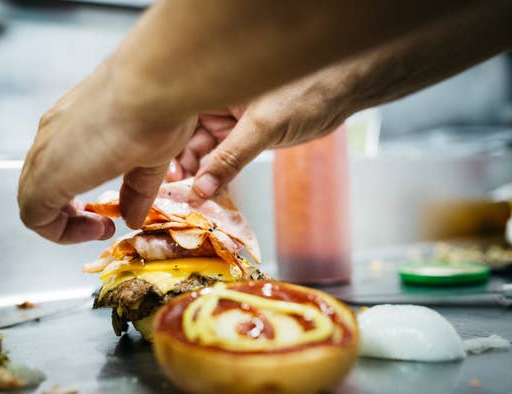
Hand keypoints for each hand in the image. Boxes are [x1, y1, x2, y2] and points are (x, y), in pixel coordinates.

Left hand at [18, 65, 196, 243]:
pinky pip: (34, 217)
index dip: (79, 191)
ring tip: (100, 227)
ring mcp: (45, 152)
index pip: (61, 162)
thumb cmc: (158, 106)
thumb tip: (134, 217)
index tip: (108, 206)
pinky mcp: (45, 176)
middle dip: (70, 212)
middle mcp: (54, 133)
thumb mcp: (150, 155)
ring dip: (66, 224)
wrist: (152, 88)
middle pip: (41, 182)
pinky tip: (96, 226)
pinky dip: (61, 232)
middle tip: (101, 222)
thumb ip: (137, 189)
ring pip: (33, 200)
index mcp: (75, 121)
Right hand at [167, 72, 349, 195]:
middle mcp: (216, 101)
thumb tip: (202, 187)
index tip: (168, 176)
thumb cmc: (308, 90)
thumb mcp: (264, 127)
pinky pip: (221, 156)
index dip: (169, 147)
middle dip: (182, 165)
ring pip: (202, 150)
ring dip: (198, 173)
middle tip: (181, 191)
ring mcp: (230, 119)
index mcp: (214, 86)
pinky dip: (216, 174)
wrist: (343, 92)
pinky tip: (210, 190)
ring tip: (195, 195)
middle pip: (185, 137)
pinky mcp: (244, 134)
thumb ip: (230, 158)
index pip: (178, 118)